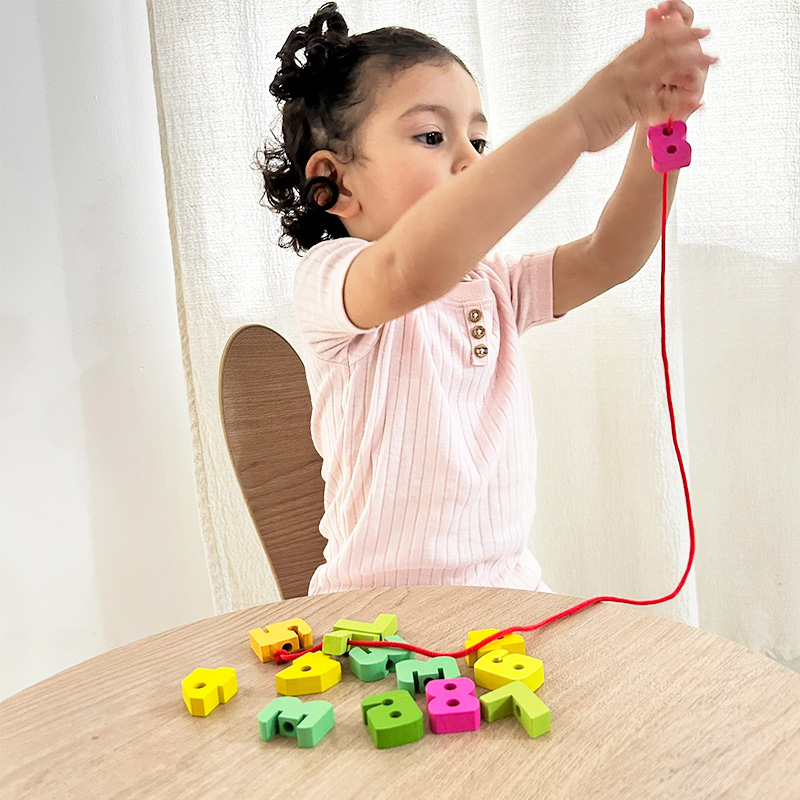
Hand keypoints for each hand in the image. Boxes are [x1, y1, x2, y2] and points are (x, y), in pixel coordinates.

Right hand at [567, 1, 717, 151]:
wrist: (568, 129)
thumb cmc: (581, 114)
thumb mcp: (600, 87)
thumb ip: (617, 79)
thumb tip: (624, 77)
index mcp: (618, 64)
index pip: (648, 38)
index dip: (669, 28)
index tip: (684, 24)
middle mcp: (626, 70)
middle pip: (663, 44)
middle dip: (687, 37)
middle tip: (706, 32)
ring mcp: (631, 86)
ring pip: (669, 65)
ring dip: (694, 61)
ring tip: (712, 59)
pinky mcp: (634, 106)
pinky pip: (665, 100)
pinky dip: (683, 100)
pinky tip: (698, 98)